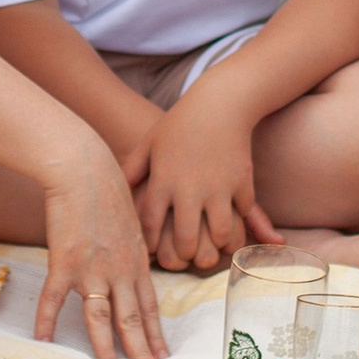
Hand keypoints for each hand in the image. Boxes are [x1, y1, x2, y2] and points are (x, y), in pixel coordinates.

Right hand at [32, 135, 166, 358]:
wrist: (83, 169)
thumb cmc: (106, 189)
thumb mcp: (131, 221)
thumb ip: (132, 248)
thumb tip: (136, 263)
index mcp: (136, 261)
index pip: (149, 306)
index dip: (154, 333)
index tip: (161, 355)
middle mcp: (119, 270)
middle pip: (130, 317)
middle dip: (138, 348)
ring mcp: (92, 268)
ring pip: (100, 315)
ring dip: (105, 344)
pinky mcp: (64, 261)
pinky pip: (54, 298)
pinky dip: (47, 320)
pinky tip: (42, 339)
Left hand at [131, 89, 277, 272]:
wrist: (219, 103)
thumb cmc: (179, 124)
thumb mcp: (149, 144)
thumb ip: (132, 170)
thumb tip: (116, 193)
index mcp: (163, 179)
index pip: (151, 225)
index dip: (151, 244)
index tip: (155, 249)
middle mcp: (190, 187)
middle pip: (186, 240)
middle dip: (185, 255)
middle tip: (186, 256)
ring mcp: (219, 186)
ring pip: (221, 234)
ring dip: (217, 242)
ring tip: (213, 242)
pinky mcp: (242, 182)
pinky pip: (243, 213)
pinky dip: (240, 219)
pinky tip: (233, 218)